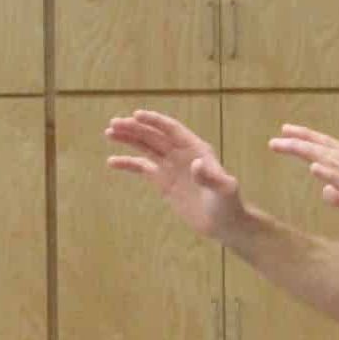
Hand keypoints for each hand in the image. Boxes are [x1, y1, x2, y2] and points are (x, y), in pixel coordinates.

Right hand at [107, 109, 254, 242]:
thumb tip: (196, 165)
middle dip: (135, 128)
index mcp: (196, 149)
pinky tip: (112, 162)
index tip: (136, 115)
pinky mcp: (164, 181)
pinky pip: (143, 168)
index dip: (155, 121)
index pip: (172, 130)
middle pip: (155, 136)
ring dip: (129, 139)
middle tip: (114, 123)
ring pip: (146, 148)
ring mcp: (172, 167)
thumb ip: (210, 177)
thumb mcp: (224, 190)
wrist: (224, 224)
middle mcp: (182, 154)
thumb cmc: (229, 205)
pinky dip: (128, 164)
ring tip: (109, 132)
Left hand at [268, 124, 338, 242]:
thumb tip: (325, 193)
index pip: (330, 147)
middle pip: (325, 149)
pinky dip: (330, 173)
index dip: (308, 138)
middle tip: (276, 137)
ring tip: (286, 144)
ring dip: (308, 151)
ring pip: (332, 160)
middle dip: (299, 142)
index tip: (287, 131)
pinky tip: (313, 167)